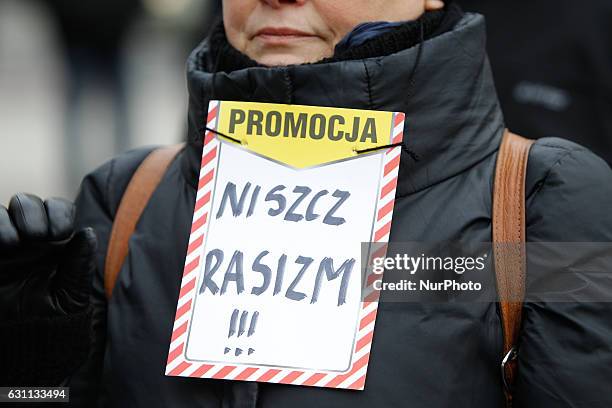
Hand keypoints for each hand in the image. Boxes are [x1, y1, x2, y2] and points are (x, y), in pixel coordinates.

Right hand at [0, 193, 96, 319]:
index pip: (57, 209)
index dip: (58, 212)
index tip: (59, 233)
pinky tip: (2, 246)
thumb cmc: (52, 320)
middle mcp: (27, 239)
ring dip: (5, 220)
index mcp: (54, 243)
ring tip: (13, 244)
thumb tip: (88, 231)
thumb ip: (80, 263)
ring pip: (0, 212)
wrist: (23, 344)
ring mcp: (4, 245)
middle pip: (26, 202)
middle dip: (31, 212)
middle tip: (36, 236)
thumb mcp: (72, 294)